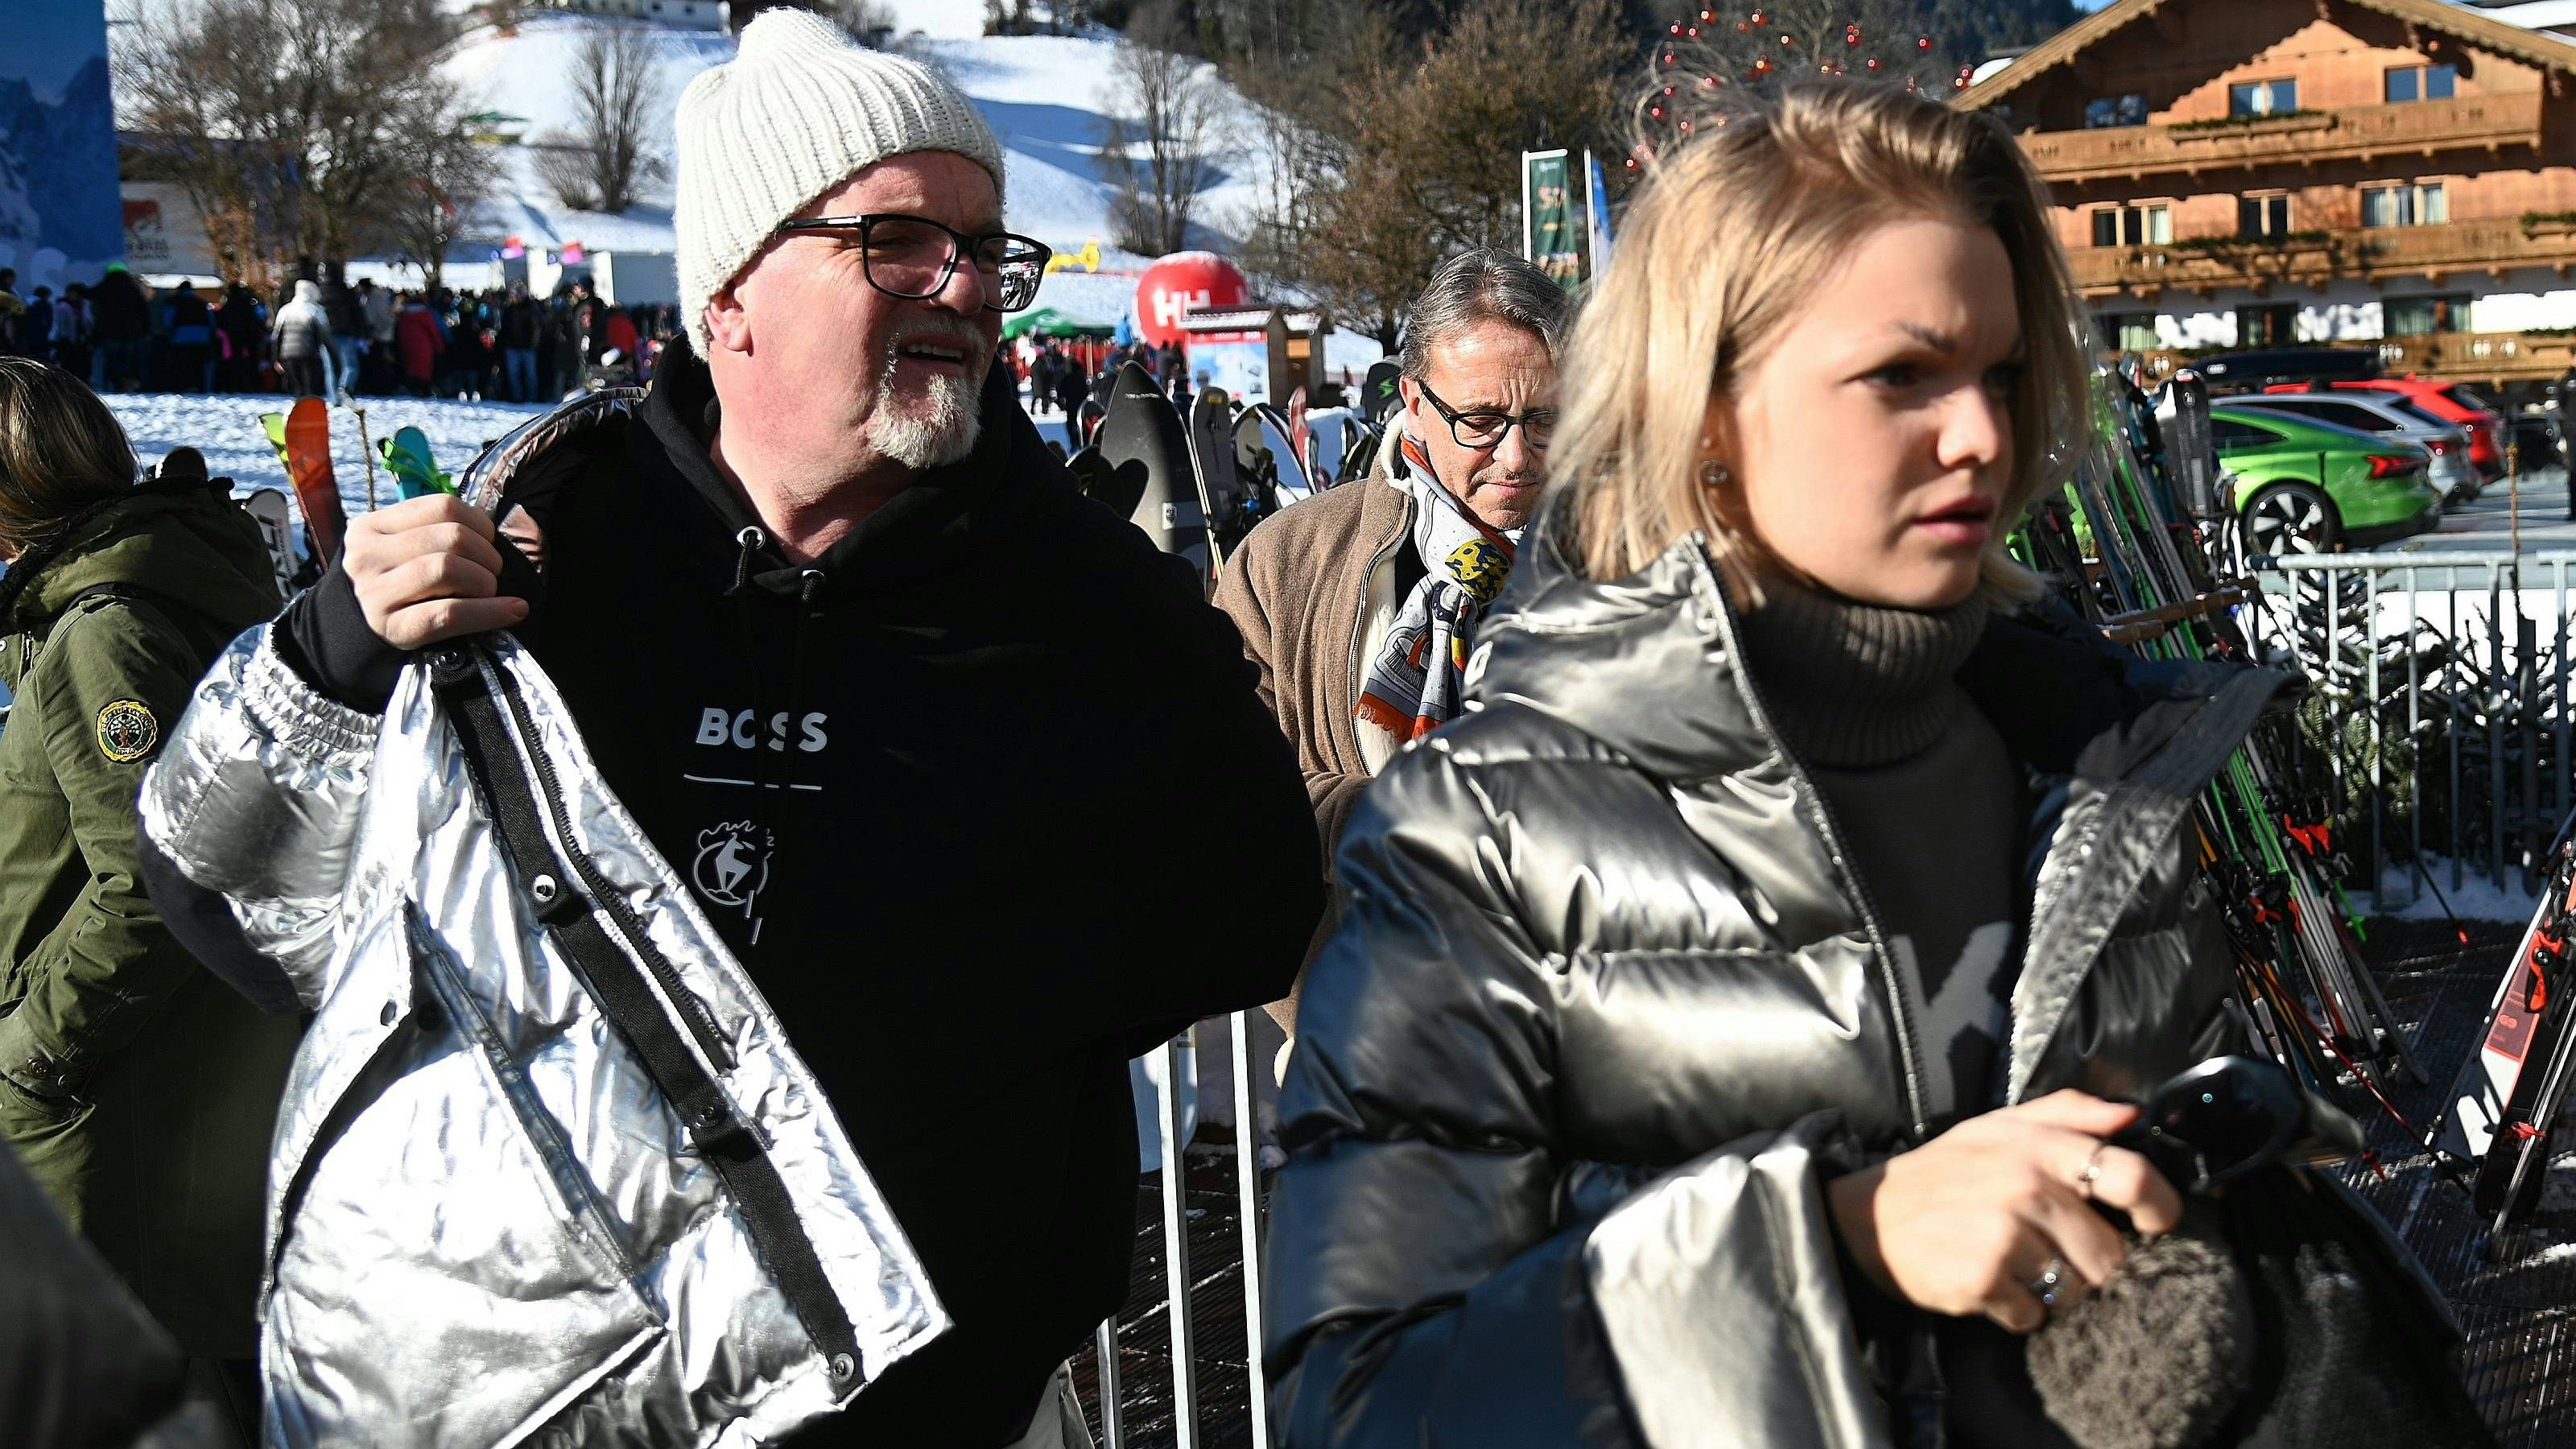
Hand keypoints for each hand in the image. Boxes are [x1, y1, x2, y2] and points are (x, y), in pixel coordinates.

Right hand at [342, 494, 528, 648]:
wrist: (344, 635)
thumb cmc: (386, 585)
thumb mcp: (392, 549)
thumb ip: (429, 533)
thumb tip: (492, 531)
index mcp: (370, 526)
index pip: (443, 506)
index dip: (480, 523)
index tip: (488, 540)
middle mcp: (367, 556)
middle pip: (452, 538)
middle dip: (487, 555)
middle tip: (490, 572)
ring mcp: (375, 594)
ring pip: (449, 570)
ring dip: (485, 582)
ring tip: (489, 592)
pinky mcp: (393, 629)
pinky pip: (450, 614)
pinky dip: (490, 612)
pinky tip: (513, 611)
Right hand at [1825, 1089, 2183, 1333]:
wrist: (1868, 1218)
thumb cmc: (1944, 1171)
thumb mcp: (1999, 1126)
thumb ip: (2068, 1113)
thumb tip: (2133, 1117)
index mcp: (2039, 1147)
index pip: (2128, 1174)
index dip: (2158, 1204)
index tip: (2152, 1222)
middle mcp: (2027, 1187)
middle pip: (2109, 1252)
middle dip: (2088, 1261)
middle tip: (2051, 1252)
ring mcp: (2005, 1236)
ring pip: (2077, 1288)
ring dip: (2054, 1289)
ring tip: (2016, 1267)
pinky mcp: (1984, 1280)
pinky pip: (2035, 1315)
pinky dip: (2018, 1310)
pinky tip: (1991, 1286)